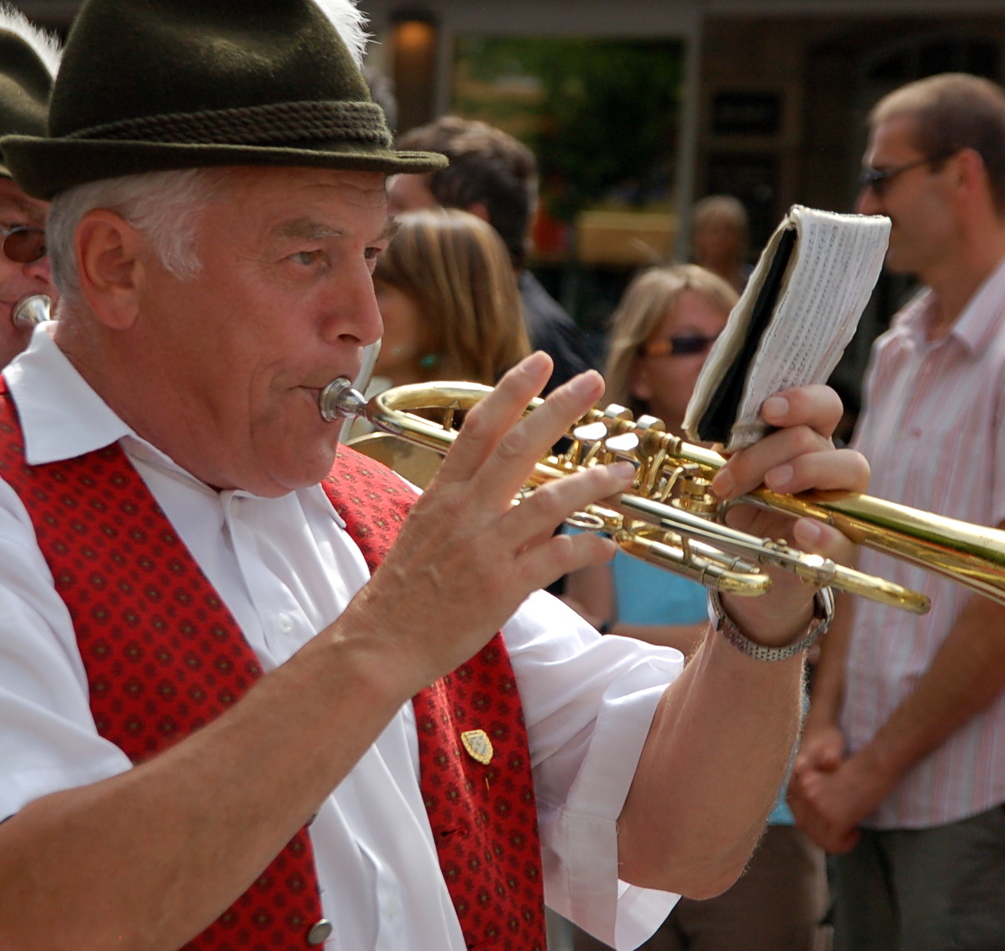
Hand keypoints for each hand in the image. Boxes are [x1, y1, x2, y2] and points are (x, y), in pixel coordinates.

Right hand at [348, 353, 632, 695]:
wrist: (380, 642)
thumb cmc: (403, 592)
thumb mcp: (426, 532)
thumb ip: (469, 507)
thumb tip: (512, 494)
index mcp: (443, 494)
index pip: (479, 426)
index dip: (511, 389)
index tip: (539, 361)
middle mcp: (463, 512)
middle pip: (517, 446)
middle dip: (559, 409)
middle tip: (591, 380)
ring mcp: (483, 547)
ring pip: (547, 500)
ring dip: (592, 483)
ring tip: (624, 471)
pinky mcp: (501, 586)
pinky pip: (556, 557)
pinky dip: (587, 547)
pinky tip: (608, 545)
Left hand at [710, 386, 868, 641]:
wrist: (758, 569)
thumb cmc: (747, 514)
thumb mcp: (733, 483)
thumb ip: (732, 461)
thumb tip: (724, 449)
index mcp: (805, 442)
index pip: (820, 405)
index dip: (800, 400)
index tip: (766, 410)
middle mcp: (829, 465)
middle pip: (814, 437)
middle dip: (766, 452)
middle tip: (730, 479)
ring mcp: (842, 503)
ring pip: (850, 466)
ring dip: (806, 470)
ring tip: (773, 486)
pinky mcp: (843, 546)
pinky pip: (844, 535)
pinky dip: (823, 531)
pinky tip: (802, 529)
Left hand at [787, 730, 890, 853]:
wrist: (878, 762)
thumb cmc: (858, 769)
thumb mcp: (825, 780)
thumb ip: (811, 797)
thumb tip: (803, 826)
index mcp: (798, 780)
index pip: (797, 813)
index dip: (813, 822)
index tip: (831, 821)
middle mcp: (804, 792)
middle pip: (805, 827)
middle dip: (824, 833)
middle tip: (843, 829)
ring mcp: (818, 804)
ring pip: (819, 839)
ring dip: (835, 840)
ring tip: (852, 829)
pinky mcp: (835, 816)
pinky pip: (834, 845)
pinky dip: (845, 844)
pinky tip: (856, 832)